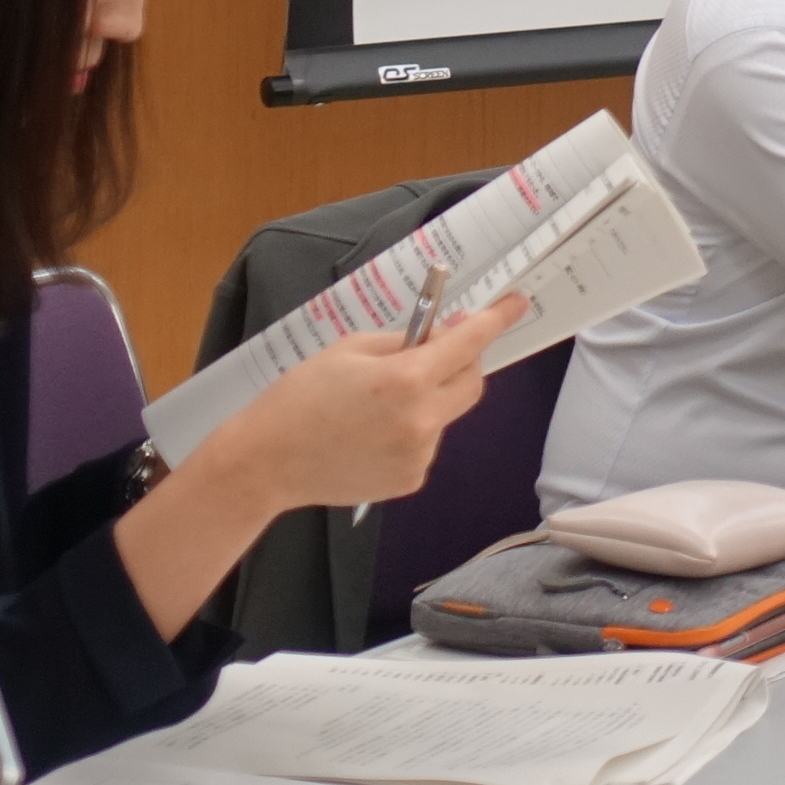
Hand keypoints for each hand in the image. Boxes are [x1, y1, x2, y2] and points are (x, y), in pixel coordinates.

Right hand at [204, 296, 527, 514]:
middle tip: (435, 351)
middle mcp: (422, 420)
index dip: (496, 320)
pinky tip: (372, 433)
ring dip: (430, 399)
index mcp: (406, 379)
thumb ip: (405, 340)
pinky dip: (413, 430)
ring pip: (446, 414)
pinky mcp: (411, 480)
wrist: (268, 460)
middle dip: (462, 362)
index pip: (468, 343)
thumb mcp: (351, 348)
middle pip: (472, 383)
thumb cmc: (302, 396)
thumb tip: (448, 334)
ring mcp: (419, 455)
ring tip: (376, 405)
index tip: (516, 304)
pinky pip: (427, 442)